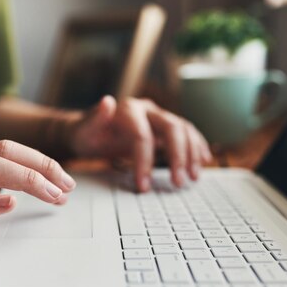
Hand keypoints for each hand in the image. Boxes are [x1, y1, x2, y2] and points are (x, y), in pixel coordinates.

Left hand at [70, 96, 211, 190]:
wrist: (91, 131)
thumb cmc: (87, 133)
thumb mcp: (84, 130)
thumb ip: (93, 118)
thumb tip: (107, 102)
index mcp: (128, 110)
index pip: (142, 136)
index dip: (144, 162)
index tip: (143, 185)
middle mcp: (147, 110)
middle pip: (172, 128)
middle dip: (177, 156)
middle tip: (178, 182)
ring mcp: (158, 117)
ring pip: (184, 130)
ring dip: (192, 153)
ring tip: (192, 178)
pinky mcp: (165, 128)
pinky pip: (187, 134)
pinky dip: (197, 147)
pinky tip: (202, 162)